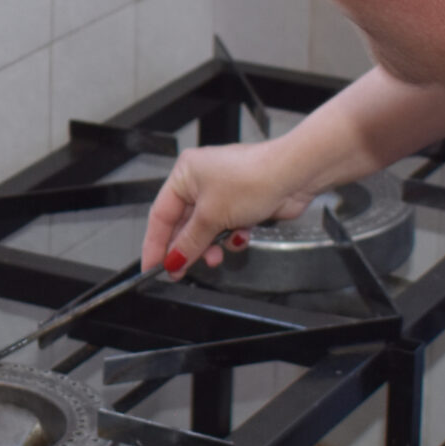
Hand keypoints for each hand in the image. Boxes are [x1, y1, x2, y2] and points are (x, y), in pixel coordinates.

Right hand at [139, 140, 315, 274]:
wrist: (293, 176)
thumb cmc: (253, 178)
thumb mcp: (211, 217)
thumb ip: (189, 243)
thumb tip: (173, 260)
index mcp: (185, 174)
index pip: (160, 214)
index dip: (154, 244)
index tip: (151, 266)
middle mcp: (201, 180)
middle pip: (184, 224)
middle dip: (187, 248)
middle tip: (181, 271)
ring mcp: (223, 191)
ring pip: (206, 229)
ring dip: (211, 245)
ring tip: (216, 256)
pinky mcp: (242, 202)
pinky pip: (227, 227)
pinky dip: (232, 236)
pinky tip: (241, 235)